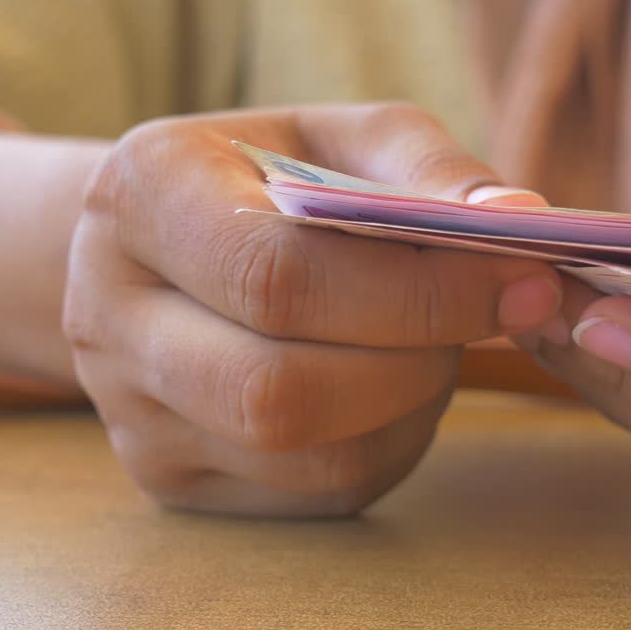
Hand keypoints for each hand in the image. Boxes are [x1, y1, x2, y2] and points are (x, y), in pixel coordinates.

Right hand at [64, 105, 560, 516]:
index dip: (420, 290)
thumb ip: (431, 169)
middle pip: (280, 388)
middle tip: (499, 314)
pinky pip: (317, 489)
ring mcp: (129, 412)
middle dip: (423, 357)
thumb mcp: (345, 139)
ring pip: (306, 453)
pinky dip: (393, 441)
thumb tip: (519, 219)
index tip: (524, 277)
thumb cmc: (276, 178)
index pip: (279, 276)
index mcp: (140, 195)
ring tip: (438, 341)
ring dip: (414, 402)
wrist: (174, 246)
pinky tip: (399, 384)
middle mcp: (106, 314)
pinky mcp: (172, 477)